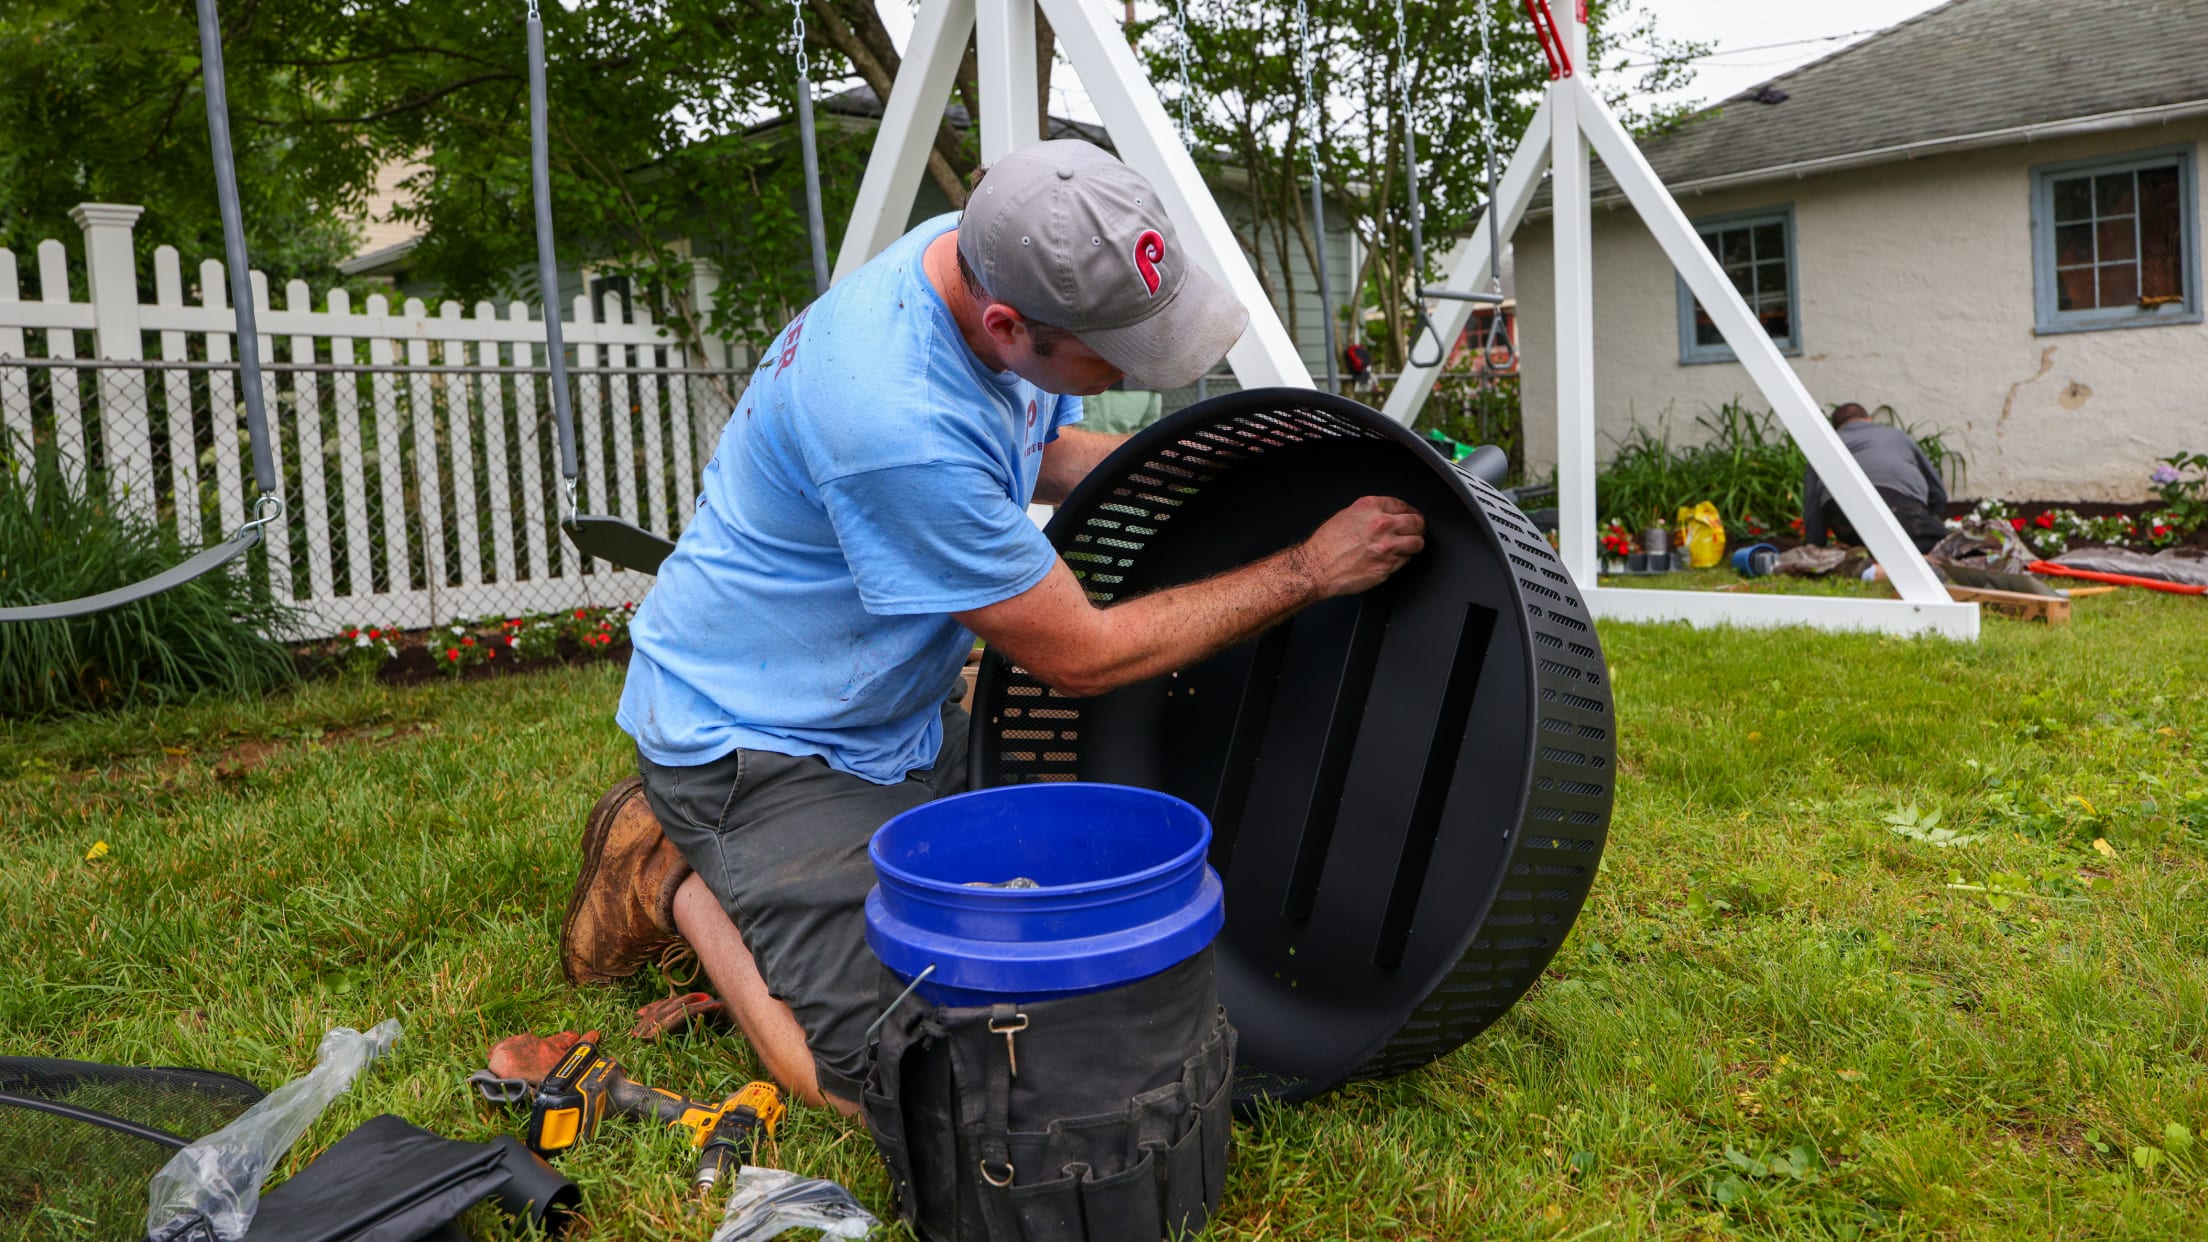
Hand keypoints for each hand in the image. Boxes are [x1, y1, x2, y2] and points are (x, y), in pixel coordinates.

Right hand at [1291, 496, 1425, 598]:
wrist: (1317, 567)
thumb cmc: (1327, 544)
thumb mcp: (1347, 515)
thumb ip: (1371, 512)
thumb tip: (1391, 514)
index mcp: (1370, 507)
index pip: (1403, 505)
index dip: (1409, 512)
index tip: (1411, 517)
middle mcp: (1381, 524)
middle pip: (1417, 522)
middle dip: (1418, 527)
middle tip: (1416, 530)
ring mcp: (1386, 546)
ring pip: (1417, 543)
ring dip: (1414, 544)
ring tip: (1407, 546)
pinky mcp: (1387, 566)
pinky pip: (1406, 560)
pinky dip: (1401, 560)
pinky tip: (1389, 558)